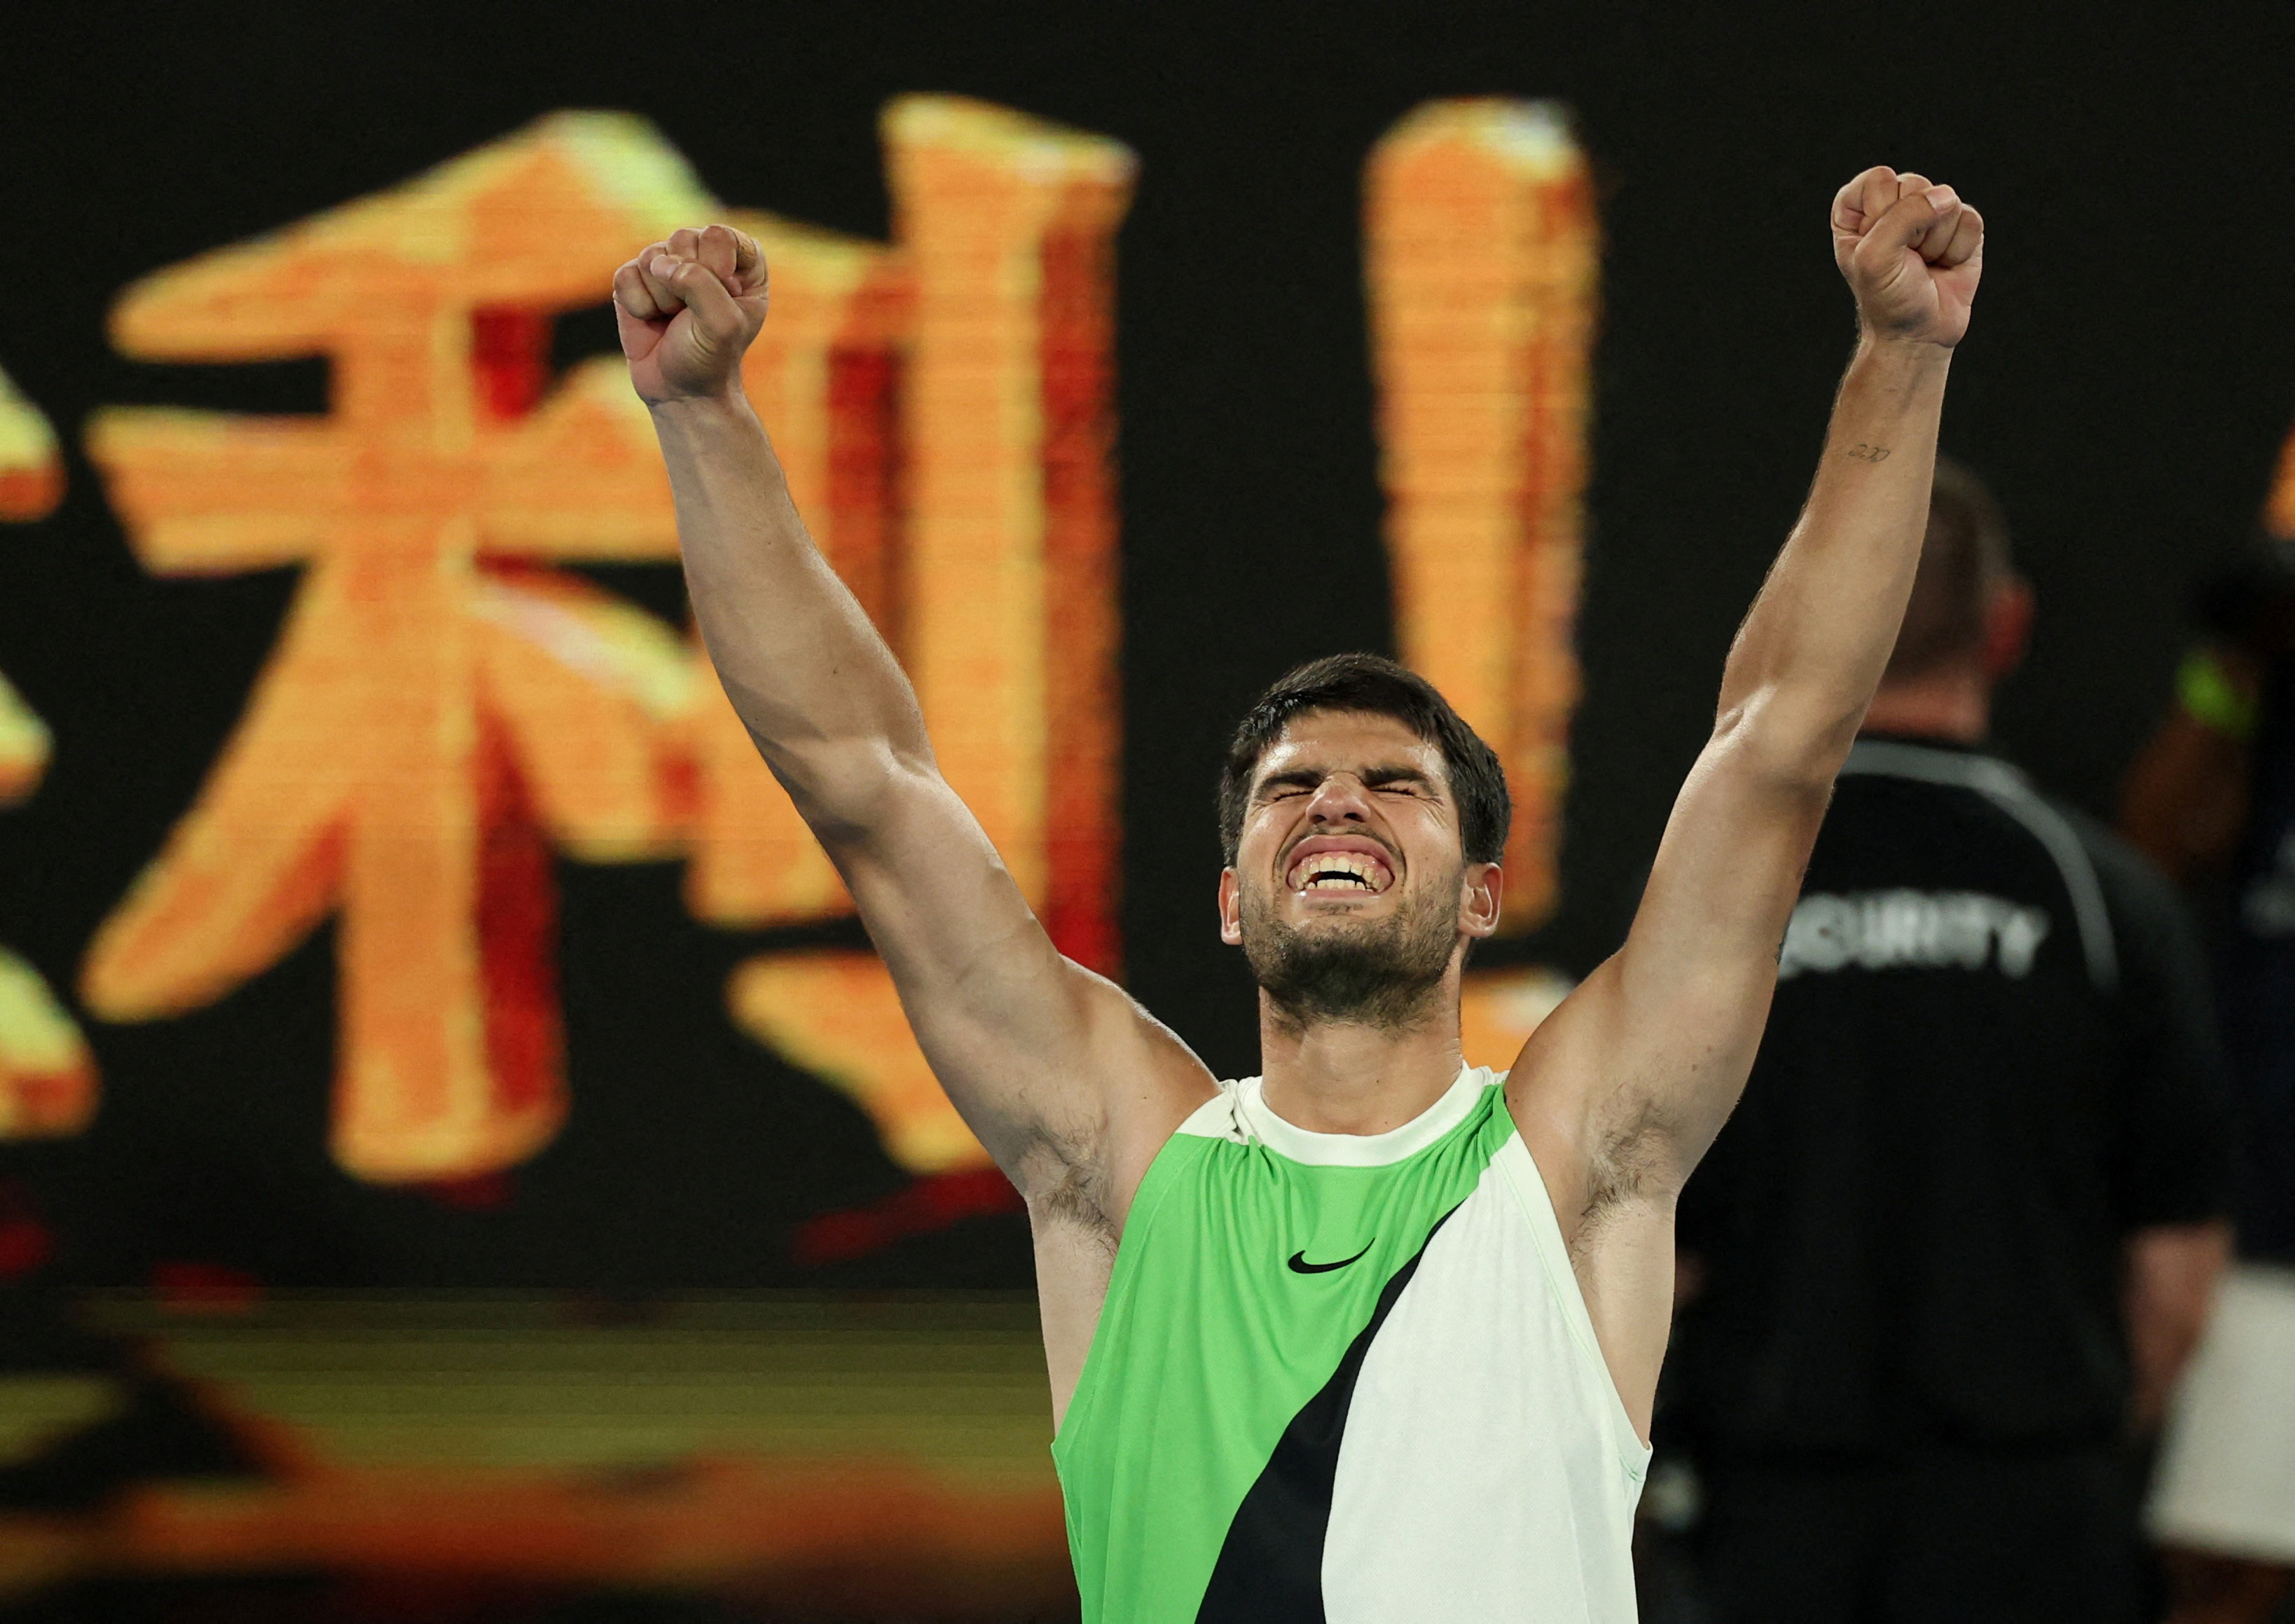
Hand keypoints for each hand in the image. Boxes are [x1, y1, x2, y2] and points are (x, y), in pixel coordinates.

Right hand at [613, 224, 768, 404]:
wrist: (679, 390)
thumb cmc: (711, 357)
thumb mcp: (723, 325)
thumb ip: (700, 284)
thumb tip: (661, 263)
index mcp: (741, 262)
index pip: (721, 236)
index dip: (716, 267)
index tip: (723, 298)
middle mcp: (705, 257)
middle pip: (683, 239)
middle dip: (685, 284)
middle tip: (693, 315)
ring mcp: (668, 266)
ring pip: (652, 256)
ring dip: (662, 298)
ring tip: (673, 319)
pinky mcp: (636, 279)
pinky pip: (626, 274)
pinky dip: (637, 304)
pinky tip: (650, 319)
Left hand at [1831, 167, 1983, 348]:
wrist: (1918, 334)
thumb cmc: (1887, 298)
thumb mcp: (1876, 259)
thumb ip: (1903, 217)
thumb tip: (1945, 196)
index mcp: (1858, 209)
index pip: (1878, 179)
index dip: (1881, 213)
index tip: (1876, 245)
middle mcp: (1893, 205)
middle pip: (1915, 184)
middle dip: (1913, 229)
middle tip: (1906, 259)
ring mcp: (1929, 214)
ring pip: (1947, 200)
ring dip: (1936, 242)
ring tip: (1924, 264)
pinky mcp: (1960, 226)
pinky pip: (1970, 219)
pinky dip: (1959, 249)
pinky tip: (1945, 266)